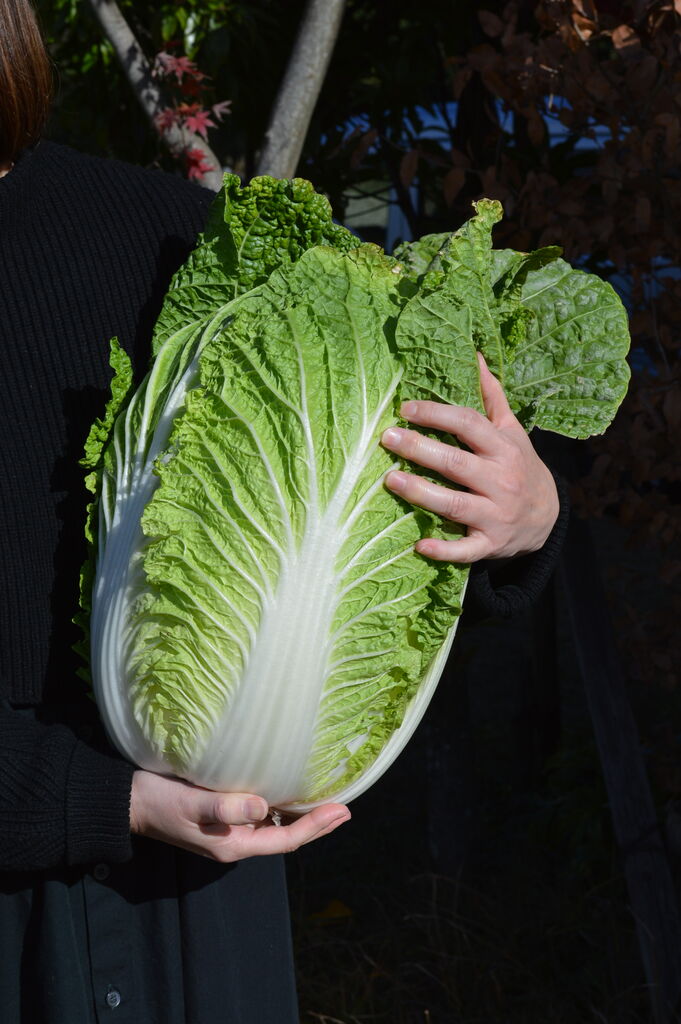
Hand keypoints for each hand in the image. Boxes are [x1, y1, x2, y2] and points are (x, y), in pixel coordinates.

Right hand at [130, 770, 349, 861]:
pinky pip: (262, 815)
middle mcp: (236, 841)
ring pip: (276, 827)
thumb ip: (224, 807)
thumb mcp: (190, 804)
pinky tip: (289, 792)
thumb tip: (263, 807)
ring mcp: (229, 830)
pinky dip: (282, 806)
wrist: (130, 802)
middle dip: (317, 824)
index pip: (286, 840)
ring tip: (326, 800)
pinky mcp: (223, 815)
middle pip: (286, 837)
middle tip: (346, 807)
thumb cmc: (160, 801)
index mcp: (233, 845)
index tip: (342, 810)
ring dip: (301, 816)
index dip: (316, 827)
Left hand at [381, 353, 558, 562]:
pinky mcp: (490, 544)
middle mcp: (501, 480)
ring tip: (389, 479)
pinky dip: (444, 550)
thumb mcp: (511, 431)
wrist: (547, 518)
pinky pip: (465, 550)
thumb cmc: (518, 466)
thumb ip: (491, 396)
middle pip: (456, 462)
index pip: (469, 424)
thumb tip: (473, 354)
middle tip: (386, 437)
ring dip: (421, 493)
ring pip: (454, 504)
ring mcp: (496, 514)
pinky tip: (419, 545)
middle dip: (420, 448)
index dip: (438, 414)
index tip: (406, 408)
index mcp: (503, 448)